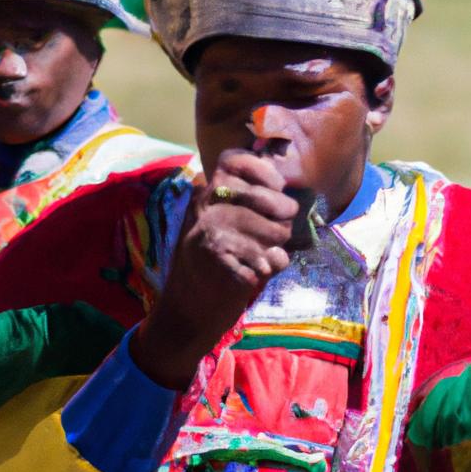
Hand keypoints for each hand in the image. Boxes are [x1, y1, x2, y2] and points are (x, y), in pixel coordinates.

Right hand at [130, 150, 298, 388]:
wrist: (185, 312)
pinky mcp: (219, 258)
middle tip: (276, 236)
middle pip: (270, 200)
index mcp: (206, 192)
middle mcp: (206, 205)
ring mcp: (210, 230)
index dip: (265, 172)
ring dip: (276, 249)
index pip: (236, 160)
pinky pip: (268, 260)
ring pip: (275, 232)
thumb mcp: (220, 224)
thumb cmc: (212, 264)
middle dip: (283, 221)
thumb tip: (286, 182)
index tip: (277, 187)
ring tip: (261, 258)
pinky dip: (267, 270)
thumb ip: (246, 203)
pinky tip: (252, 274)